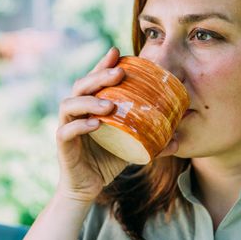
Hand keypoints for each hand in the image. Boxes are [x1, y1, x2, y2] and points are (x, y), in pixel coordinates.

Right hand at [56, 47, 178, 202]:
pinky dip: (80, 125)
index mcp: (90, 106)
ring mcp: (67, 126)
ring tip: (110, 104)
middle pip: (82, 85)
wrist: (88, 186)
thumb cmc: (107, 160)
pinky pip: (66, 131)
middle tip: (120, 73)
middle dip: (100, 75)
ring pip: (70, 104)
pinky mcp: (62, 144)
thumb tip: (177, 138)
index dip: (103, 64)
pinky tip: (95, 125)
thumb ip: (148, 138)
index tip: (118, 52)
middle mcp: (76, 111)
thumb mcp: (130, 145)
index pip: (94, 79)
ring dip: (89, 100)